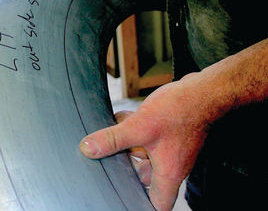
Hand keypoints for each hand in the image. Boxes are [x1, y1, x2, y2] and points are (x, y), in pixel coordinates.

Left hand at [79, 77, 209, 210]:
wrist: (203, 91)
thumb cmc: (180, 112)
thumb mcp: (139, 127)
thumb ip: (113, 139)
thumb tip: (88, 149)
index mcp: (168, 173)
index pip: (159, 204)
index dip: (142, 206)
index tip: (126, 200)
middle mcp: (172, 164)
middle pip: (146, 177)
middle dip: (127, 169)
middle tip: (110, 161)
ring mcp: (172, 148)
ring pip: (145, 154)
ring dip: (128, 145)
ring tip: (113, 135)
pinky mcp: (170, 132)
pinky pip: (148, 137)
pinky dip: (135, 130)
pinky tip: (123, 118)